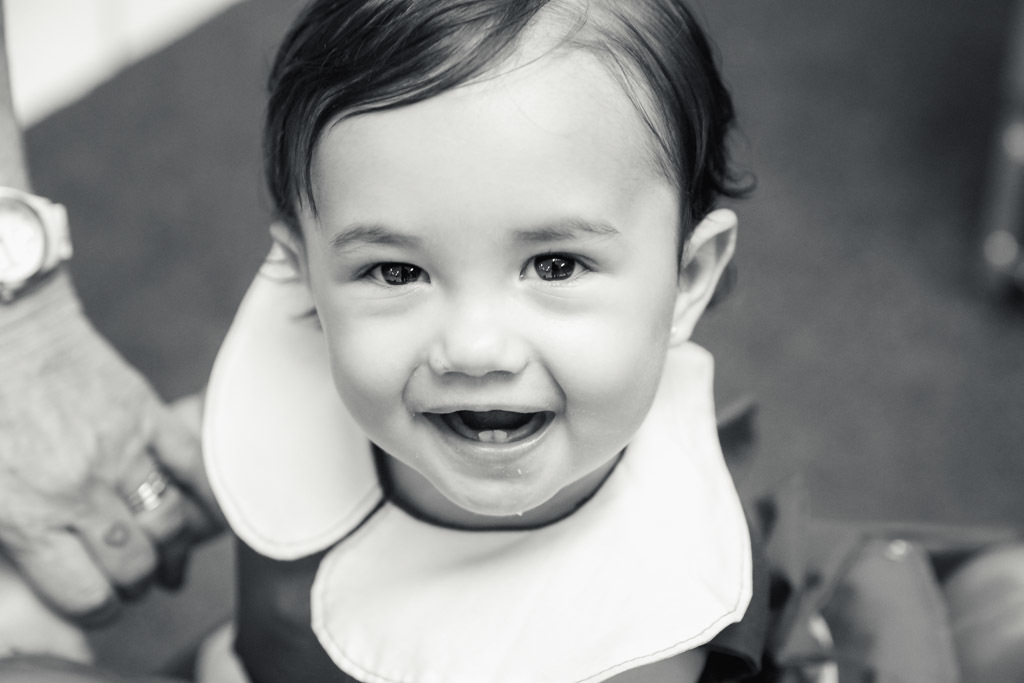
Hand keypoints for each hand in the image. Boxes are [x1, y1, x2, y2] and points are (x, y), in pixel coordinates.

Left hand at [0, 272, 223, 622]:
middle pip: (135, 565)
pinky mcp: (146, 415)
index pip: (86, 594)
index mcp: (26, 515)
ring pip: (169, 525)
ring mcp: (120, 451)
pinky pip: (195, 468)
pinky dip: (209, 497)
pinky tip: (208, 515)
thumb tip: (52, 562)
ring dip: (172, 548)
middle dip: (138, 581)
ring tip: (166, 553)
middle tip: (134, 577)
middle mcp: (78, 491)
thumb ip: (14, 531)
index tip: (103, 603)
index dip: (100, 609)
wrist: (3, 329)